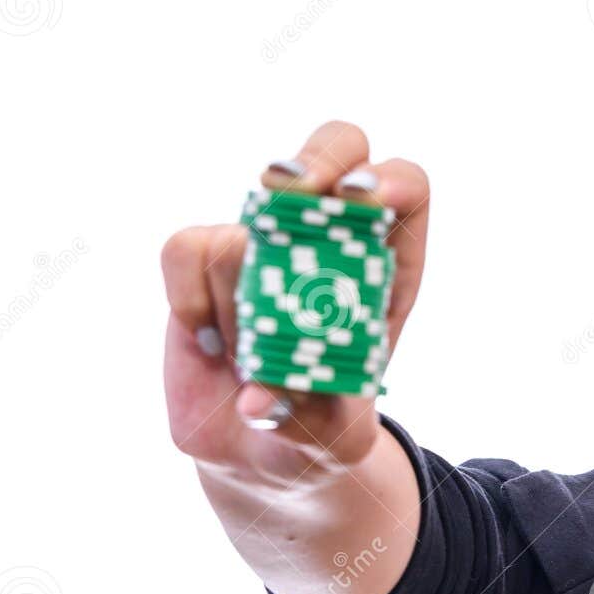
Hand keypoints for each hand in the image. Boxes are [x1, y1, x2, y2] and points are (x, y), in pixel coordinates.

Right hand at [162, 120, 429, 479]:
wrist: (260, 447)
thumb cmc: (320, 429)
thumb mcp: (340, 437)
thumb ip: (316, 419)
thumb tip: (260, 400)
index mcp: (387, 264)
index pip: (405, 188)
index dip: (390, 181)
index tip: (365, 201)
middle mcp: (330, 234)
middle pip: (339, 146)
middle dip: (318, 161)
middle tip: (290, 193)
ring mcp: (266, 237)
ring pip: (249, 221)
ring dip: (247, 295)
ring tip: (255, 357)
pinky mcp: (205, 256)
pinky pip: (188, 247)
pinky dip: (192, 297)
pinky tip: (211, 343)